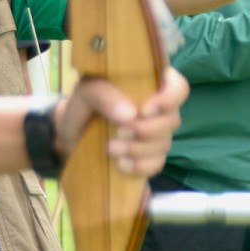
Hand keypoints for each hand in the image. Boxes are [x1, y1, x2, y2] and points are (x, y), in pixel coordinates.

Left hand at [55, 67, 188, 175]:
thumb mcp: (86, 92)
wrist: (72, 133)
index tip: (145, 110)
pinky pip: (157, 164)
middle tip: (119, 132)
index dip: (169, 99)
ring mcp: (156, 134)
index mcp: (149, 84)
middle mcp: (159, 108)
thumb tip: (130, 114)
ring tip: (111, 149)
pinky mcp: (149, 157)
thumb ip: (105, 95)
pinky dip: (140, 167)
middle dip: (147, 130)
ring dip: (139, 150)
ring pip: (165, 144)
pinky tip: (121, 165)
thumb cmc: (83, 105)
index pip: (177, 86)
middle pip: (172, 120)